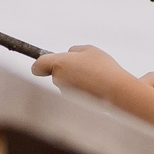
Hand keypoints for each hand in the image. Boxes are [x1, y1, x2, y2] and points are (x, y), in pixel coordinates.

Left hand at [32, 44, 153, 125]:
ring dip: (75, 80)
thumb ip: (75, 50)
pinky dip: (81, 90)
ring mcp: (65, 93)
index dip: (40, 65)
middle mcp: (58, 80)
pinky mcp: (72, 104)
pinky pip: (75, 94)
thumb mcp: (89, 50)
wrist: (115, 90)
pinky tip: (94, 87)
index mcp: (59, 63)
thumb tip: (69, 54)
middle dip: (66, 70)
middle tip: (83, 66)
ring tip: (93, 77)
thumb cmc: (102, 68)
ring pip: (66, 84)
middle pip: (56, 74)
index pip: (39, 65)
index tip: (42, 66)